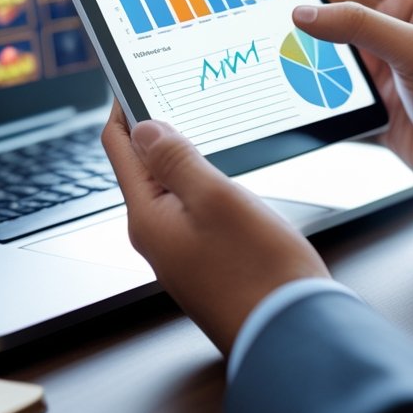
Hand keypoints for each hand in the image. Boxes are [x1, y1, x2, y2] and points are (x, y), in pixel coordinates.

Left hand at [102, 103, 328, 355]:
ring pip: (170, 188)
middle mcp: (156, 236)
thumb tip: (143, 127)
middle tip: (179, 92)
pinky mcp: (206, 261)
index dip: (123, 107)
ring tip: (205, 123)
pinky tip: (225, 175)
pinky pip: (193, 211)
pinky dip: (202, 183)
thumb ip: (176, 159)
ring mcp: (180, 251)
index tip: (134, 77)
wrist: (293, 335)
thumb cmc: (261, 272)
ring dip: (183, 155)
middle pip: (142, 167)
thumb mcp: (216, 199)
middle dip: (155, 128)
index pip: (119, 148)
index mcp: (147, 218)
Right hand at [296, 0, 412, 206]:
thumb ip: (358, 26)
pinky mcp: (370, 100)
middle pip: (333, 4)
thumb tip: (306, 12)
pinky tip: (284, 77)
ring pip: (326, 45)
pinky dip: (306, 81)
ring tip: (263, 31)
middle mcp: (392, 31)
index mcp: (410, 4)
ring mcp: (380, 66)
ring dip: (299, 41)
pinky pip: (328, 83)